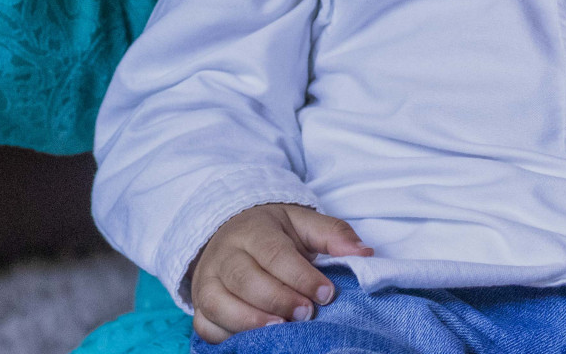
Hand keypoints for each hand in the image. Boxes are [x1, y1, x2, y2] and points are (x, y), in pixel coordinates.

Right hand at [187, 203, 371, 342]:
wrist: (230, 233)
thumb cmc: (273, 233)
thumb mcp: (303, 223)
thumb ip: (333, 235)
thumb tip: (365, 253)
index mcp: (253, 230)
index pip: (274, 253)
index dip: (300, 276)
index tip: (326, 294)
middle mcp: (224, 255)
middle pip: (245, 279)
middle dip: (278, 300)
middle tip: (308, 315)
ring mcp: (207, 281)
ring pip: (220, 304)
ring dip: (251, 322)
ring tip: (282, 330)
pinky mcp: (200, 307)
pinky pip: (206, 326)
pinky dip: (227, 337)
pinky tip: (255, 341)